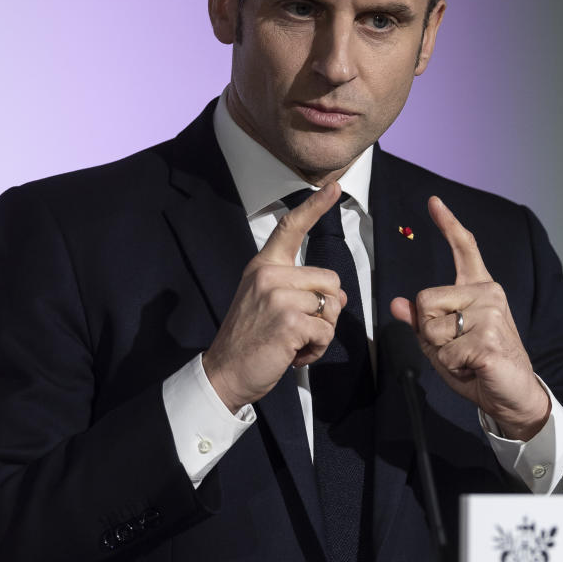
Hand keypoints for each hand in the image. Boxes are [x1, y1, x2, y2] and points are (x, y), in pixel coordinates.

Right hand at [203, 183, 348, 413]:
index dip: (315, 207)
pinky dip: (317, 349)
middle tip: (300, 329)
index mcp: (262, 266)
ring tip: (295, 342)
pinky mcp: (289, 321)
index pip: (290, 228)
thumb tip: (338, 295)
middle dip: (326, 310)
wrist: (224, 372)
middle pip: (330, 280)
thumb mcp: (267, 304)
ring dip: (321, 332)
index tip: (334, 188)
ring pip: (331, 307)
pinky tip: (294, 354)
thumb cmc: (249, 340)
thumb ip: (299, 291)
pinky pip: (326, 332)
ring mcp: (278, 297)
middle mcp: (268, 275)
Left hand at [390, 196, 549, 440]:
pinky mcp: (489, 339)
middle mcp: (488, 294)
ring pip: (432, 328)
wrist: (512, 396)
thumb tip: (398, 304)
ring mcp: (491, 314)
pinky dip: (452, 367)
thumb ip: (422, 323)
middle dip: (429, 332)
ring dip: (441, 353)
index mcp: (479, 290)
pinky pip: (445, 352)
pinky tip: (474, 368)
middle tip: (457, 348)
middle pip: (425, 300)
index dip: (448, 224)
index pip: (464, 249)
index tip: (433, 201)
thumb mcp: (443, 345)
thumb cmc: (478, 368)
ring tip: (467, 359)